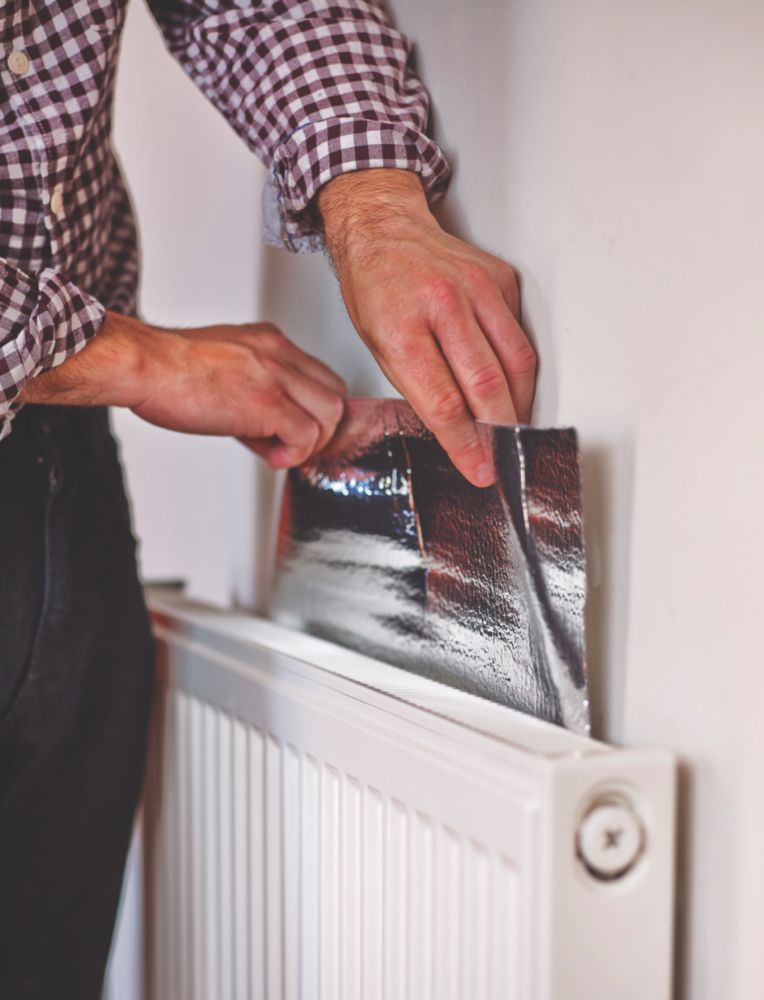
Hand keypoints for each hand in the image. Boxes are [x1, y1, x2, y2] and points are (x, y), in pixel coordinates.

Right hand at [20, 312, 346, 468]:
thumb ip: (253, 386)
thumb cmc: (168, 371)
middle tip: (289, 444)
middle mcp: (279, 354)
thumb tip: (267, 428)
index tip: (291, 429)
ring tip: (277, 451)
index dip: (312, 409)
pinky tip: (271, 457)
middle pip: (335, 394)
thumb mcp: (223, 365)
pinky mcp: (267, 403)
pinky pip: (307, 435)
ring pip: (331, 415)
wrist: (144, 366)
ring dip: (309, 443)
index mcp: (269, 342)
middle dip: (319, 427)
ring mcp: (277, 377)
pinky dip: (294, 454)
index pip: (319, 377)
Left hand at [318, 168, 535, 486]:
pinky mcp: (501, 278)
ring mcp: (477, 286)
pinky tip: (510, 382)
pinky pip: (519, 334)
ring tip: (512, 428)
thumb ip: (418, 389)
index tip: (479, 470)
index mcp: (402, 326)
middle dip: (500, 432)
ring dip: (520, 404)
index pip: (444, 402)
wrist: (384, 226)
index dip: (466, 444)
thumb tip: (457, 432)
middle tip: (502, 459)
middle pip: (488, 385)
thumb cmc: (374, 286)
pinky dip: (519, 366)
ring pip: (517, 362)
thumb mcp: (377, 345)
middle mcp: (443, 303)